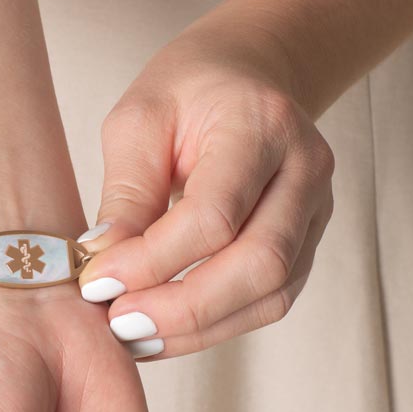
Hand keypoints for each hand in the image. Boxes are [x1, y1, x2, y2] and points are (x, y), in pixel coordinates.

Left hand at [76, 19, 335, 358]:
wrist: (246, 75)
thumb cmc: (187, 91)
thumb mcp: (139, 121)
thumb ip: (126, 193)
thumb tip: (103, 266)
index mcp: (261, 125)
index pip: (215, 214)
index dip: (152, 260)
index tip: (96, 282)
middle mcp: (305, 170)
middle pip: (259, 264)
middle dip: (183, 308)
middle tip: (119, 323)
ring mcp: (315, 211)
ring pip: (271, 292)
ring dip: (199, 328)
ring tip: (136, 336)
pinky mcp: (306, 243)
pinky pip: (270, 300)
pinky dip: (216, 324)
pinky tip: (166, 329)